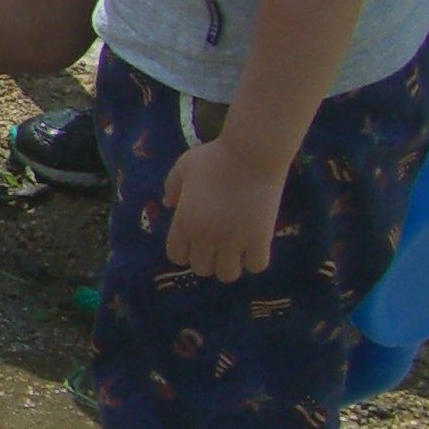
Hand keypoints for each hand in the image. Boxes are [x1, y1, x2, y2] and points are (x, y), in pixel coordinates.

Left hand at [162, 134, 286, 280]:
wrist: (251, 154)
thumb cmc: (214, 158)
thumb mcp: (182, 168)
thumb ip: (171, 188)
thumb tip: (168, 204)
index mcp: (184, 222)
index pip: (176, 256)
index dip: (183, 252)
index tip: (192, 243)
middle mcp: (206, 237)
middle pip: (201, 268)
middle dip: (205, 259)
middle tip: (214, 246)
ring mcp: (234, 241)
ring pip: (227, 274)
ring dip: (228, 265)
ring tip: (234, 251)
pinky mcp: (261, 239)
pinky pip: (256, 266)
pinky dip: (254, 261)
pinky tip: (254, 248)